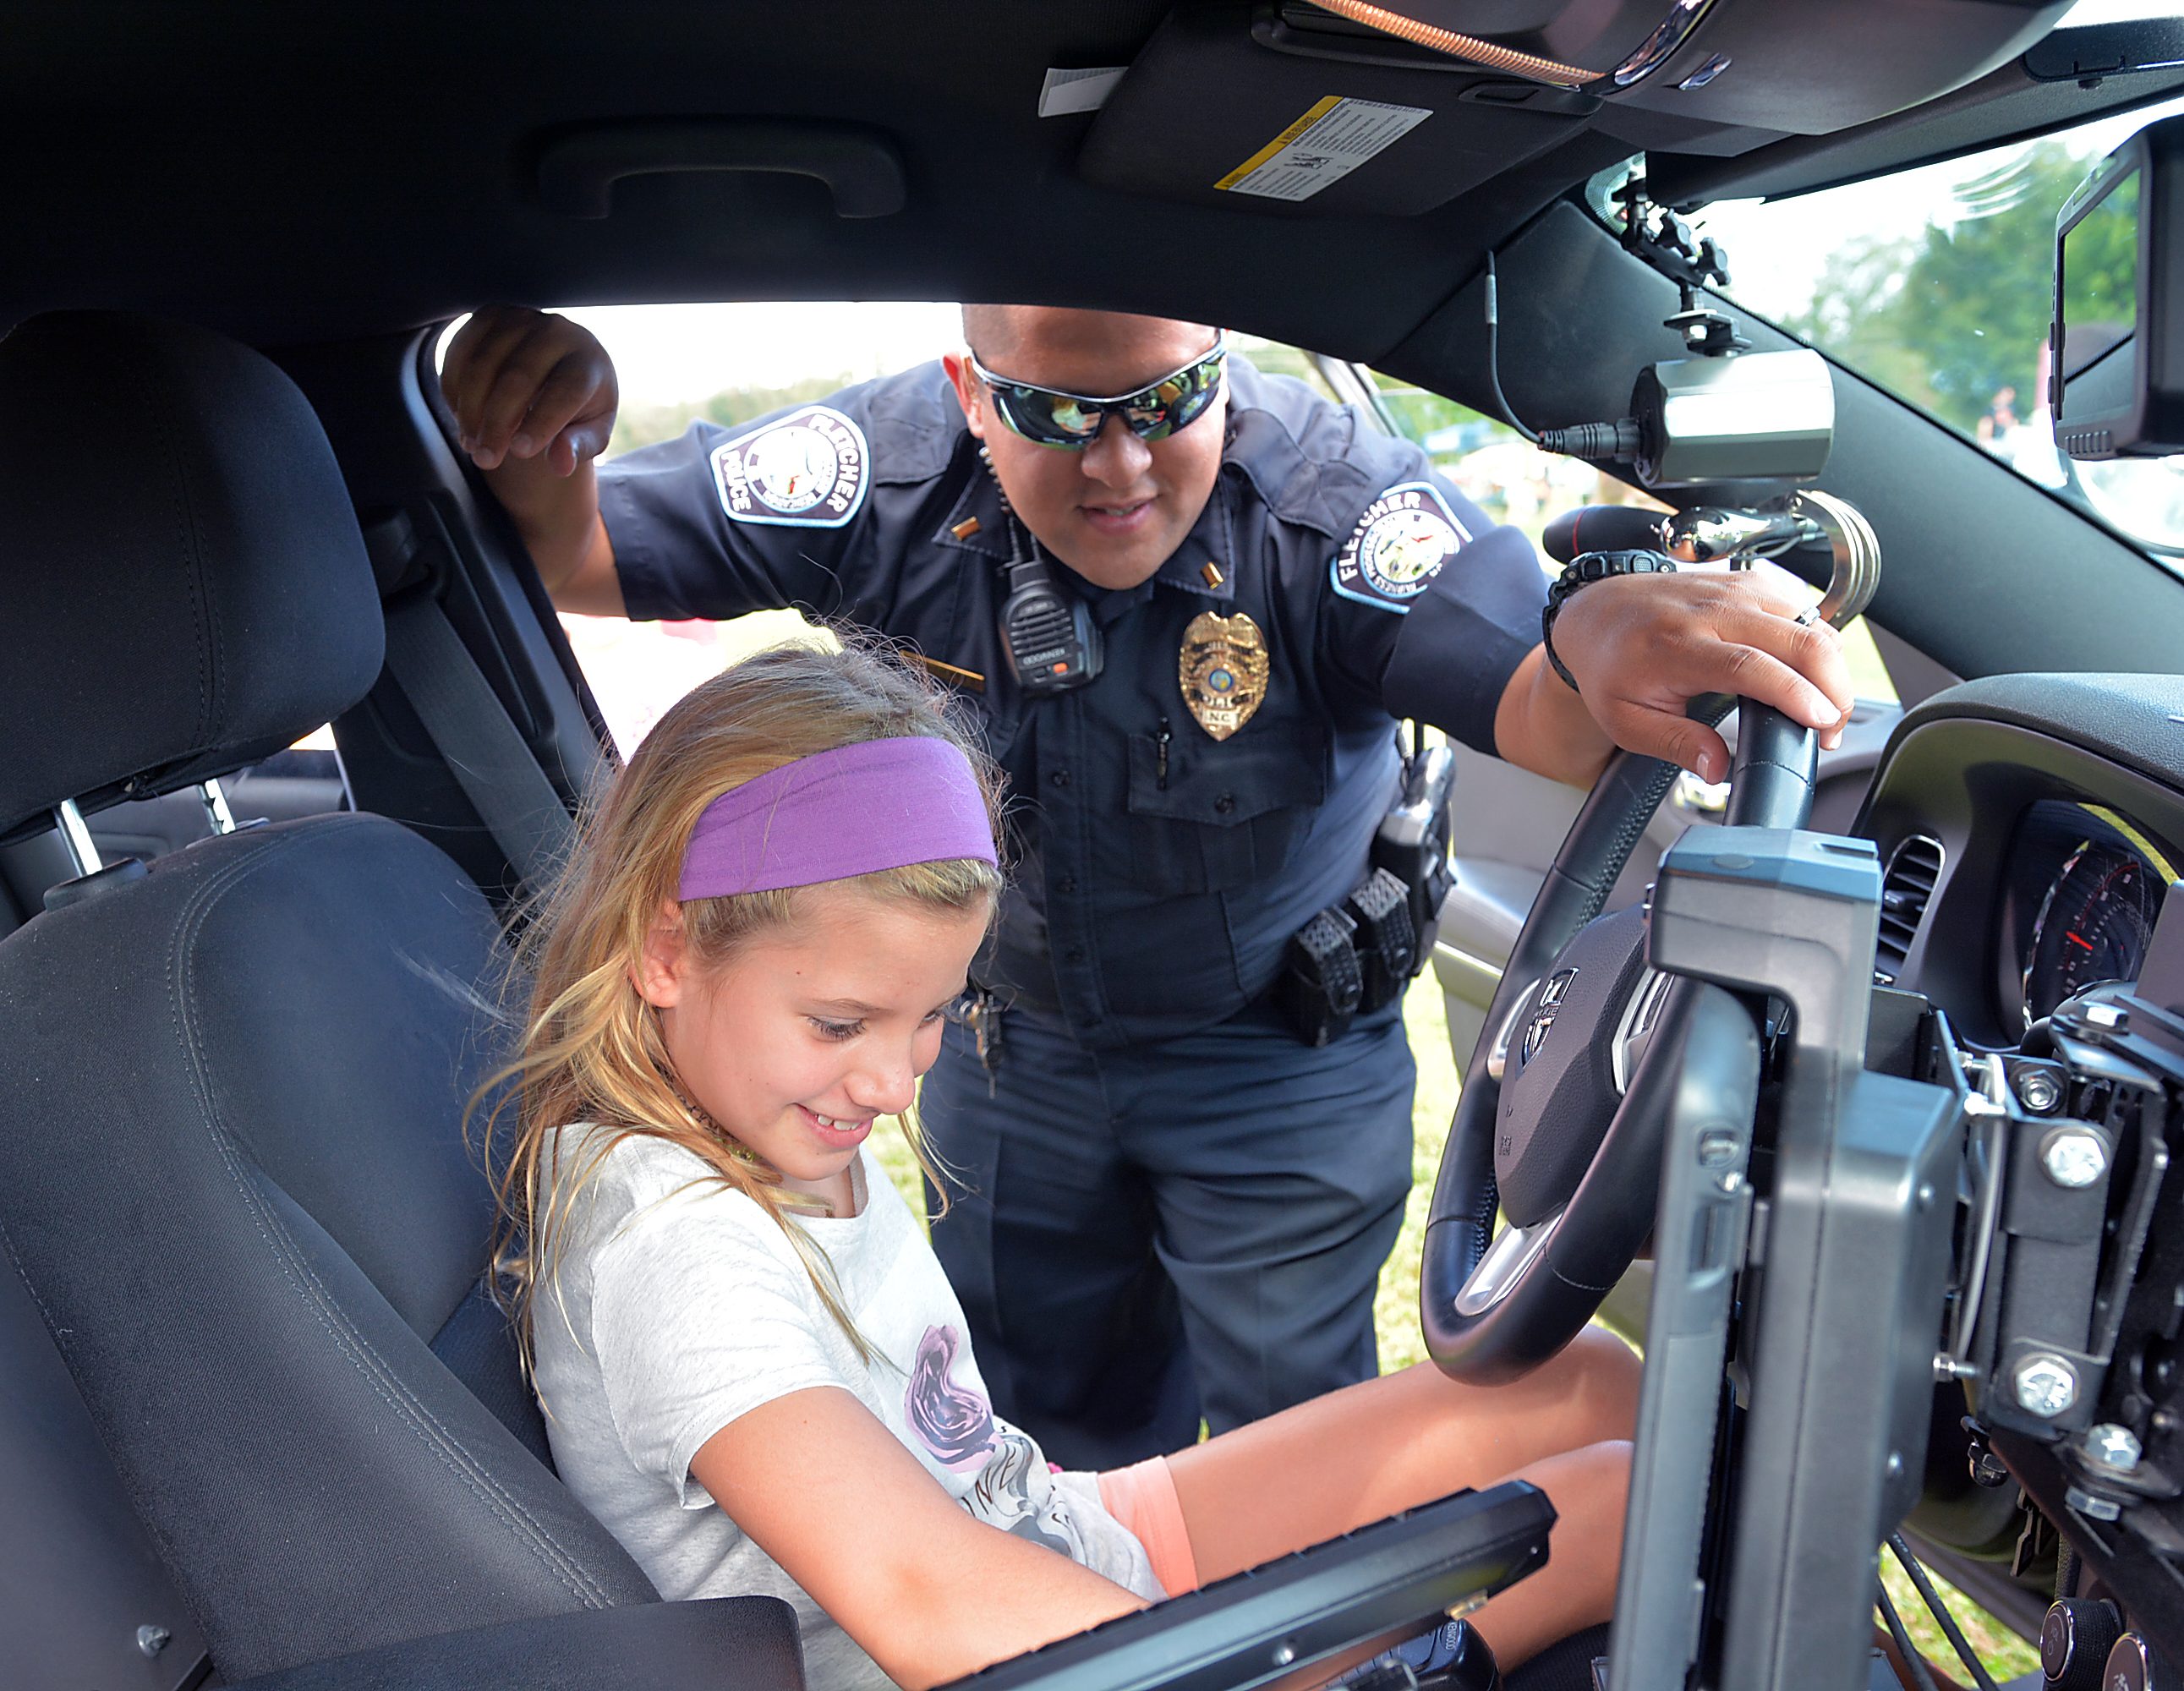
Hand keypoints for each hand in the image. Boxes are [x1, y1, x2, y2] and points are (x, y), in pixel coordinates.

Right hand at [441, 306, 617, 476]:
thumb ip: (579, 447)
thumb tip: (561, 463)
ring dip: (470, 409)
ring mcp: (521, 318)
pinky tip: (461, 416)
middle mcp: (557, 331)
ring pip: (483, 364)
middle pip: (518, 378)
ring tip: (472, 445)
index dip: (542, 422)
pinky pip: (460, 350)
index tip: (520, 452)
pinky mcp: (490, 316)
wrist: (562, 364)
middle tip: (485, 459)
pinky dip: (454, 386)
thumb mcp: (591, 432)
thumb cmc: (580, 404)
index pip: (565, 391)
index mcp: (588, 361)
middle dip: (497, 423)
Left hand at [1547, 568, 1856, 782]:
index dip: (1795, 694)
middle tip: (1832, 729)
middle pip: (1795, 638)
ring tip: (1825, 708)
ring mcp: (1732, 591)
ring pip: (1808, 618)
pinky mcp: (1747, 582)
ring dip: (1832, 664)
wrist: (1597, 615)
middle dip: (1832, 686)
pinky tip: (1813, 672)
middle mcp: (1710, 612)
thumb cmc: (1611, 669)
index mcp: (1676, 647)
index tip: (1822, 722)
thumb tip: (1717, 768)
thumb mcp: (1628, 722)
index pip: (1749, 666)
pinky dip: (1819, 639)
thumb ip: (1676, 744)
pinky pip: (1802, 605)